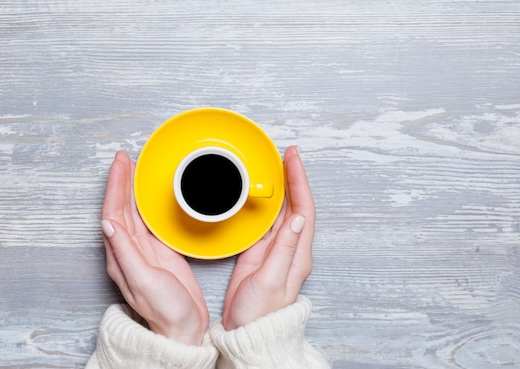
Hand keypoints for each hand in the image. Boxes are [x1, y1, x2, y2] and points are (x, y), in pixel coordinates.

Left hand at [101, 151, 208, 344]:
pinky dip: (146, 203)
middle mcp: (128, 250)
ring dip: (132, 189)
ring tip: (135, 168)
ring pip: (134, 212)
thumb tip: (108, 224)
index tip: (120, 165)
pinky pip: (148, 221)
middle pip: (121, 208)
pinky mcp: (159, 252)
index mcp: (121, 256)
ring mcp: (144, 251)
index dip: (116, 187)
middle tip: (126, 158)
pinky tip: (150, 195)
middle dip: (122, 181)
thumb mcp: (144, 281)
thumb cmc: (165, 310)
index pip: (113, 213)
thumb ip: (126, 252)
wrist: (184, 328)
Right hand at [222, 146, 315, 329]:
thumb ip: (283, 249)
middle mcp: (290, 248)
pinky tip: (260, 194)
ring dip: (281, 187)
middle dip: (292, 177)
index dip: (300, 181)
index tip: (293, 158)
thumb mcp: (272, 279)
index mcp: (297, 253)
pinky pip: (266, 221)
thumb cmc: (260, 312)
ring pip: (282, 210)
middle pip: (296, 204)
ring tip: (275, 166)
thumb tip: (297, 218)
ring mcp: (275, 250)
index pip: (304, 208)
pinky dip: (265, 203)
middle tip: (285, 153)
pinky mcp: (260, 253)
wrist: (247, 331)